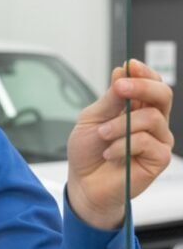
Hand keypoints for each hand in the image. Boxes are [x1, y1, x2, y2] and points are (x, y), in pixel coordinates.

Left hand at [67, 59, 174, 228]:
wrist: (84, 183)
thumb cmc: (89, 151)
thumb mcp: (92, 119)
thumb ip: (110, 99)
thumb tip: (122, 73)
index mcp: (137, 108)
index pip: (151, 83)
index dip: (143, 72)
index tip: (130, 66)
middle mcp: (152, 121)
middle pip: (162, 95)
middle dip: (141, 87)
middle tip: (120, 88)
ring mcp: (158, 140)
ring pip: (152, 118)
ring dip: (121, 125)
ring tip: (103, 136)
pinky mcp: (159, 158)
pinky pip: (147, 142)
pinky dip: (123, 145)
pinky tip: (110, 153)